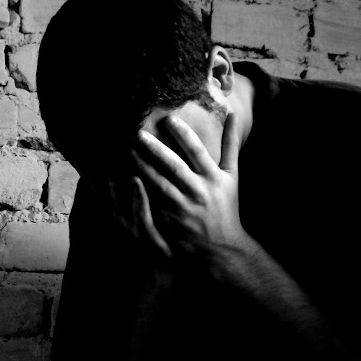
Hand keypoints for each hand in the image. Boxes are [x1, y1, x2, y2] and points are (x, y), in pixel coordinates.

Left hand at [128, 113, 248, 259]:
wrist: (222, 246)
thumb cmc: (226, 204)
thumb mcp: (231, 174)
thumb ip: (231, 144)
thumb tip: (234, 114)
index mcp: (214, 178)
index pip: (198, 152)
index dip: (184, 135)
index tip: (169, 119)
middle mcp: (199, 192)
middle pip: (175, 167)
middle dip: (156, 149)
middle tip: (139, 134)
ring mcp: (184, 208)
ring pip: (159, 184)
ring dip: (143, 167)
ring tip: (129, 152)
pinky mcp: (170, 221)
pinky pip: (152, 201)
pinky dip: (139, 189)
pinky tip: (125, 176)